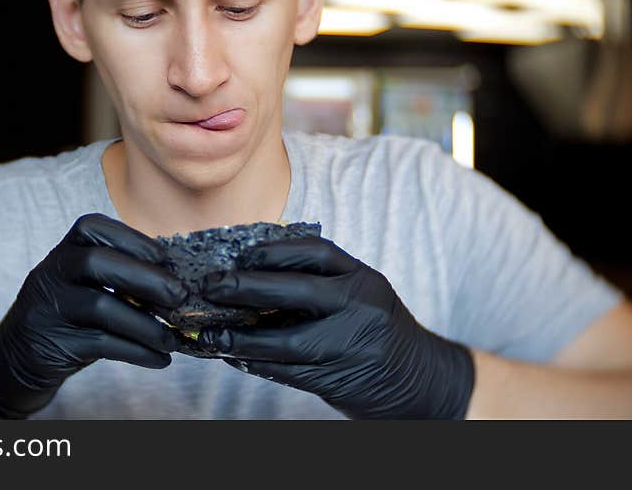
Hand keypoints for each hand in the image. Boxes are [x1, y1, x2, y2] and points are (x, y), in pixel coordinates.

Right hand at [0, 213, 186, 418]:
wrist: (19, 354)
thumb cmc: (70, 312)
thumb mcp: (86, 283)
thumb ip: (121, 275)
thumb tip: (179, 279)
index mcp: (65, 249)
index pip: (92, 227)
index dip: (131, 238)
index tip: (164, 257)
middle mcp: (53, 272)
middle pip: (96, 263)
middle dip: (145, 277)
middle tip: (180, 296)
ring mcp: (50, 307)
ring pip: (100, 307)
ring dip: (145, 324)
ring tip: (172, 338)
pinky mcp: (54, 343)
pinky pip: (101, 344)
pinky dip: (136, 352)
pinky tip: (159, 358)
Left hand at [197, 237, 473, 418]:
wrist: (421, 381)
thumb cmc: (375, 330)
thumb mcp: (360, 294)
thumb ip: (320, 282)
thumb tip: (249, 273)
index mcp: (363, 278)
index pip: (316, 253)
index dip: (274, 251)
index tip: (239, 255)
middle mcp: (361, 306)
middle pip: (298, 291)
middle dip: (248, 287)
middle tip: (212, 287)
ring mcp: (352, 345)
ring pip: (288, 341)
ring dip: (243, 338)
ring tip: (210, 335)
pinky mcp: (341, 380)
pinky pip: (291, 372)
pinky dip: (258, 363)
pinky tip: (234, 356)